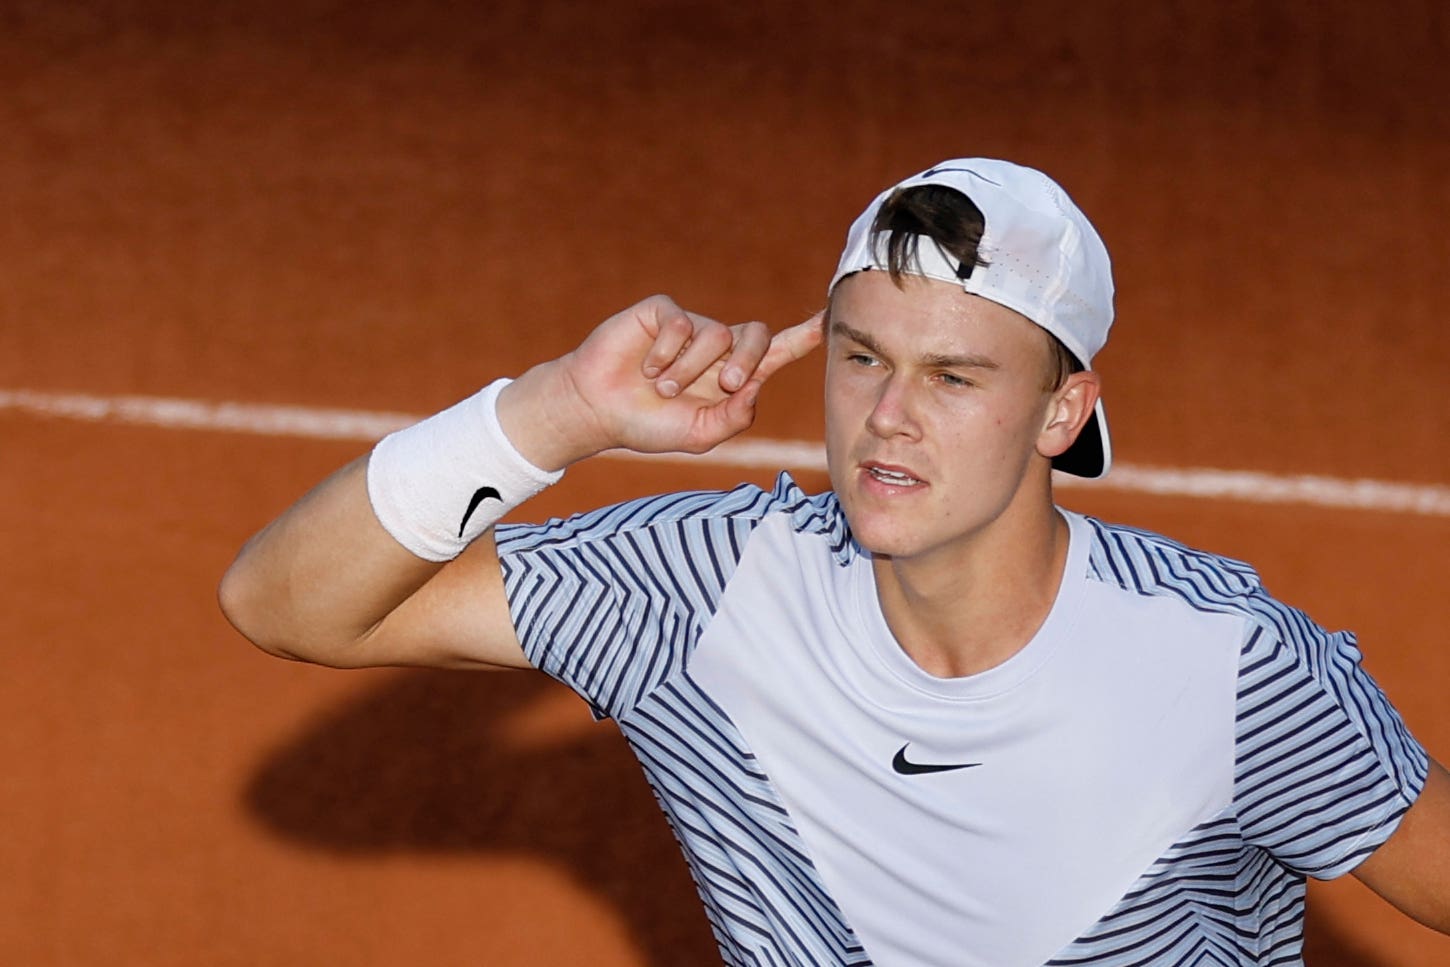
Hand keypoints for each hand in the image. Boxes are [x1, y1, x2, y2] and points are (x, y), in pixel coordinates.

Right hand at [501, 296, 823, 468]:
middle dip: (749, 360)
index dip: (803, 336)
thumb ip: (732, 419)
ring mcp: (690, 328)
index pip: (775, 351)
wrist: (598, 409)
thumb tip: (755, 390)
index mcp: (732, 377)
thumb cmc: (648, 425)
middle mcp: (717, 348)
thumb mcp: (698, 435)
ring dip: (690, 368)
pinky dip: (666, 351)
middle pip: (755, 336)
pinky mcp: (663, 312)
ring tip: (662, 387)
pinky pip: (681, 322)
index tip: (828, 319)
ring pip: (716, 334)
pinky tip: (647, 367)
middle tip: (728, 384)